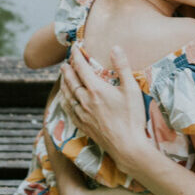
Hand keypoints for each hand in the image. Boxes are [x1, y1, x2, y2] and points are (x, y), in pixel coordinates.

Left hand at [60, 45, 150, 171]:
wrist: (127, 146)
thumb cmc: (132, 117)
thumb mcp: (132, 89)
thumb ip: (123, 67)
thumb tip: (115, 47)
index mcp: (96, 89)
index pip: (82, 68)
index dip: (77, 56)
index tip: (74, 48)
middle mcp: (85, 100)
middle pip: (71, 81)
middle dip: (67, 70)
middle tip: (65, 63)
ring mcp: (82, 114)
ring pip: (67, 95)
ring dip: (64, 84)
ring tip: (62, 78)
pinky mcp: (83, 126)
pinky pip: (68, 110)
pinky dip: (64, 101)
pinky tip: (65, 100)